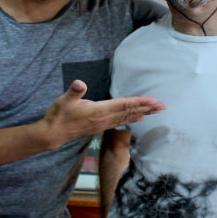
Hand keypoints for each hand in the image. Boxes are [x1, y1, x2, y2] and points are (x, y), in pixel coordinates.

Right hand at [40, 80, 165, 145]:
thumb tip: (79, 83)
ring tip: (157, 111)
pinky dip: (133, 118)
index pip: (123, 105)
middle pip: (130, 112)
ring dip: (143, 113)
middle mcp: (104, 119)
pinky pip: (121, 121)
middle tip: (164, 106)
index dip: (139, 102)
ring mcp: (103, 124)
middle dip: (147, 108)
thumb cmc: (58, 116)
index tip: (153, 100)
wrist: (52, 134)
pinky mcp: (101, 126)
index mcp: (99, 111)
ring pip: (128, 117)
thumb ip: (73, 92)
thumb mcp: (63, 101)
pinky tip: (140, 117)